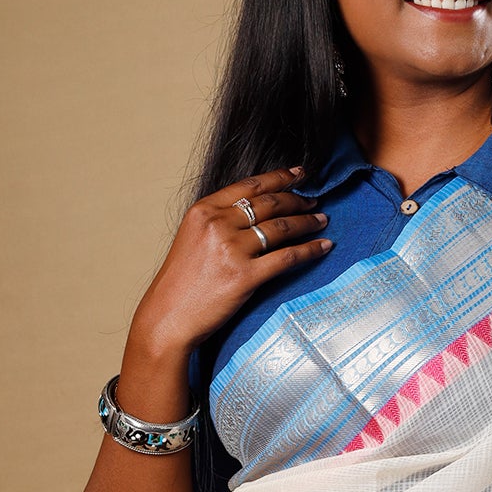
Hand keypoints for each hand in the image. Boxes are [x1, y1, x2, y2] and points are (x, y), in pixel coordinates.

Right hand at [129, 165, 332, 357]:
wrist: (167, 317)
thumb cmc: (181, 283)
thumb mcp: (193, 238)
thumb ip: (219, 221)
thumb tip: (254, 212)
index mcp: (204, 210)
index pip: (250, 185)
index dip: (280, 177)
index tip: (300, 173)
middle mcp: (218, 224)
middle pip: (270, 203)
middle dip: (298, 200)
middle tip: (314, 202)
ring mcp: (232, 249)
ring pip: (281, 227)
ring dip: (307, 222)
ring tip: (322, 221)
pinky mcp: (245, 276)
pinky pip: (287, 257)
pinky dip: (310, 250)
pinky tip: (324, 247)